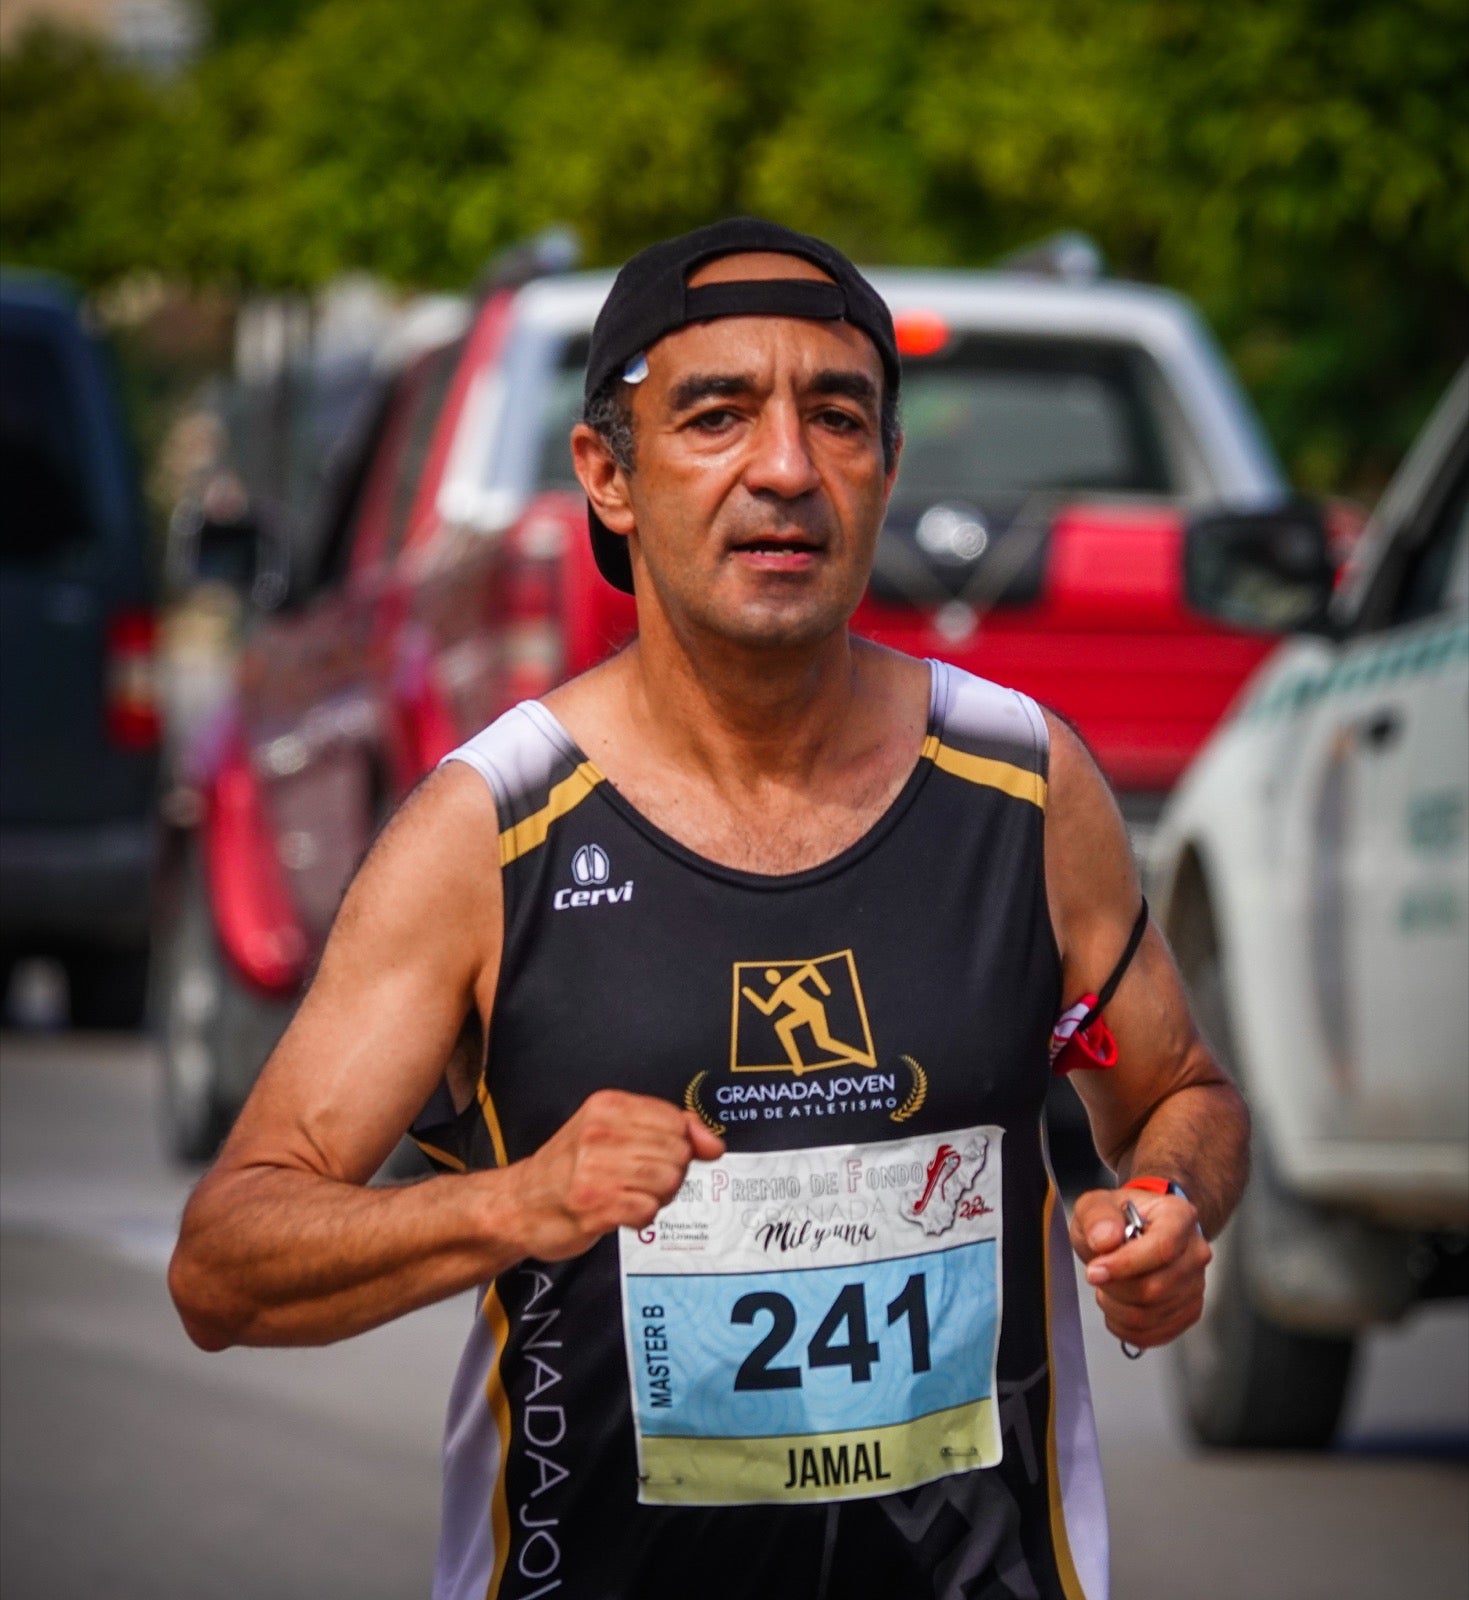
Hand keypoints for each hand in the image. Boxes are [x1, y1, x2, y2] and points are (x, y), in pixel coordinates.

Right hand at [507, 1090, 724, 1262]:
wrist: (521, 1204)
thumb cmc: (570, 1168)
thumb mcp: (614, 1131)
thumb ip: (669, 1129)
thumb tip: (714, 1143)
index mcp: (607, 1106)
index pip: (676, 1121)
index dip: (678, 1144)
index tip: (657, 1155)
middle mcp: (601, 1132)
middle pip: (677, 1153)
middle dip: (668, 1173)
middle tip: (637, 1180)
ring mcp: (596, 1169)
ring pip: (668, 1181)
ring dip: (656, 1196)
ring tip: (628, 1194)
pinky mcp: (595, 1205)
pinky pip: (649, 1210)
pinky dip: (642, 1217)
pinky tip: (620, 1211)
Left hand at [1068, 1187, 1211, 1350]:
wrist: (1131, 1232)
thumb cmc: (1118, 1218)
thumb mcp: (1096, 1204)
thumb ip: (1098, 1216)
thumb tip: (1105, 1239)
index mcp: (1179, 1217)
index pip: (1162, 1248)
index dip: (1126, 1264)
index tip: (1095, 1271)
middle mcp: (1195, 1252)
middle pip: (1155, 1288)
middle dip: (1114, 1287)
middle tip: (1097, 1274)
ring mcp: (1196, 1284)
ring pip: (1152, 1315)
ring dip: (1116, 1308)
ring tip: (1108, 1287)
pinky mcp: (1189, 1311)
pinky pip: (1155, 1334)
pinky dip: (1126, 1328)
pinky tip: (1117, 1307)